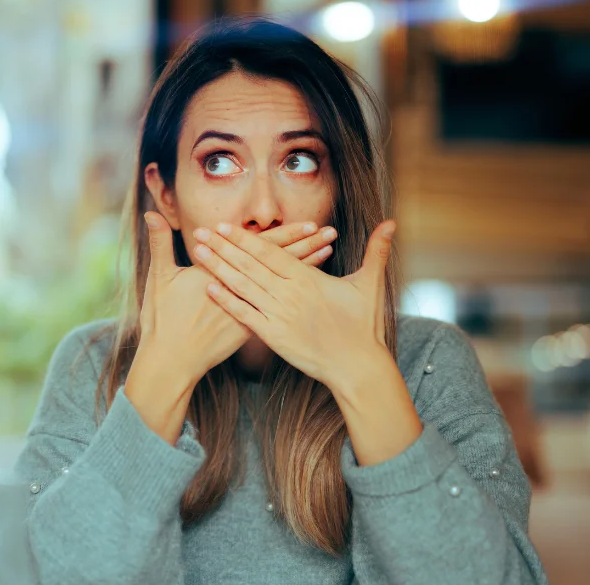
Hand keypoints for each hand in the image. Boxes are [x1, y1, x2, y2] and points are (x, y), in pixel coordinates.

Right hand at [135, 212, 338, 388]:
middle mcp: (241, 291)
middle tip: (331, 232)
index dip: (286, 236)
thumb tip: (150, 214)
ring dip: (307, 268)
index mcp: (223, 273)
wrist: (171, 362)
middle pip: (280, 264)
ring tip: (329, 253)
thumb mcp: (159, 279)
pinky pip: (281, 306)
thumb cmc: (163, 320)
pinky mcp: (250, 329)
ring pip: (283, 285)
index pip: (260, 249)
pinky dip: (297, 295)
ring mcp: (249, 311)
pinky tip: (313, 287)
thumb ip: (159, 244)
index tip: (310, 224)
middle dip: (307, 247)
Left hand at [191, 220, 395, 391]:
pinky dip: (227, 301)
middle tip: (199, 232)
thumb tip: (391, 223)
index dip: (245, 238)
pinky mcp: (274, 336)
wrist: (357, 366)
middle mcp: (289, 294)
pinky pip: (245, 315)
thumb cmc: (364, 325)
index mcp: (308, 278)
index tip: (225, 226)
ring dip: (218, 268)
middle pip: (250, 265)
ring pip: (243, 286)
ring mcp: (279, 315)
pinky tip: (209, 288)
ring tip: (198, 253)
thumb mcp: (371, 285)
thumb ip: (376, 251)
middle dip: (222, 247)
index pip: (270, 252)